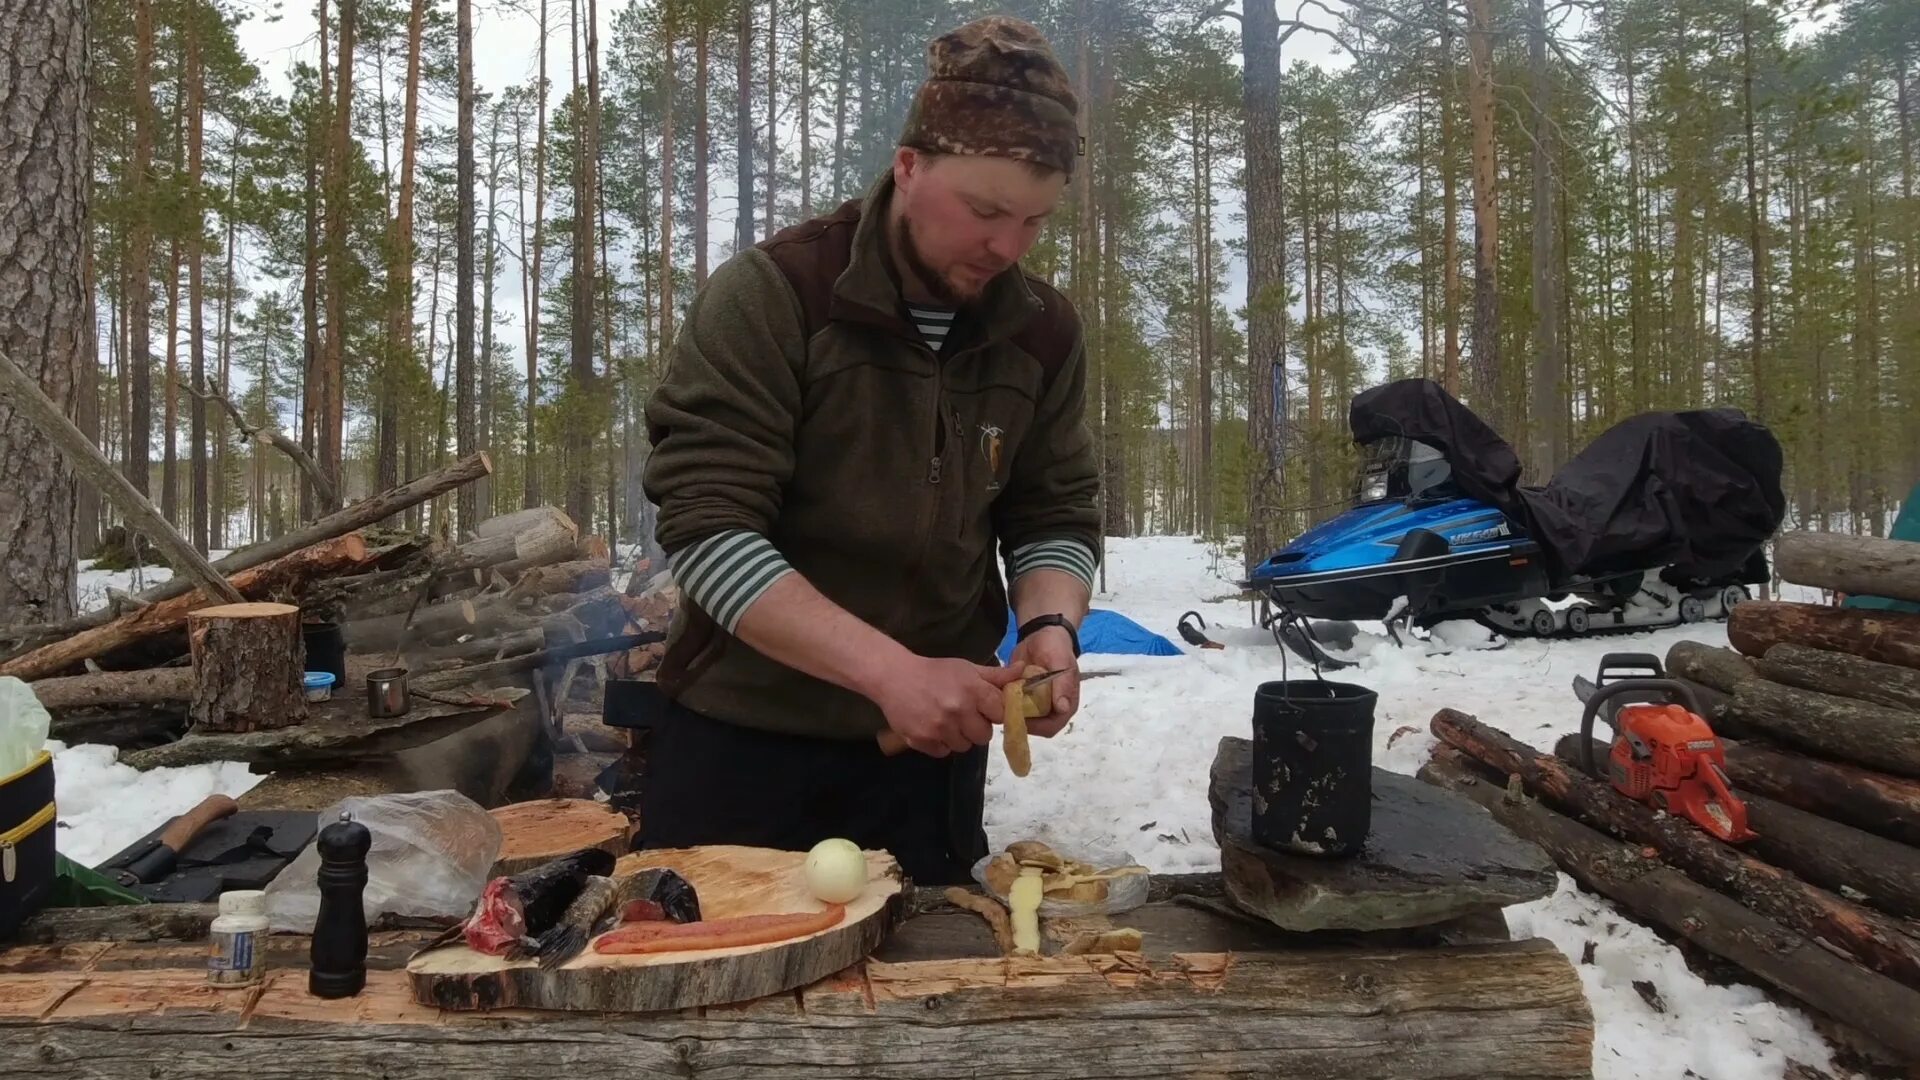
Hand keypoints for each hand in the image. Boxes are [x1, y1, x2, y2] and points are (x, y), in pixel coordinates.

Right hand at [870, 656, 1021, 757]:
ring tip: (947, 721)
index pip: (1000, 714)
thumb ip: (995, 676)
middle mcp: (958, 710)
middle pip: (984, 736)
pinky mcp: (922, 740)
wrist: (894, 677)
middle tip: (964, 716)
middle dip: (977, 728)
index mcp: (972, 690)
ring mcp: (939, 727)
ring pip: (964, 746)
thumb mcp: (966, 668)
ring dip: (959, 737)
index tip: (985, 708)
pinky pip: (944, 752)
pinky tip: (934, 728)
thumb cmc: (935, 672)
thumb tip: (1023, 671)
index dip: (993, 712)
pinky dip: (941, 744)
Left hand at [1008, 625, 1079, 737]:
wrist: (1041, 634)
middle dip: (1019, 720)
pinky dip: (1003, 703)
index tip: (1020, 716)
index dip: (1036, 727)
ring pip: (1021, 719)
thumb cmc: (1056, 647)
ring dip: (1010, 712)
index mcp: (1065, 704)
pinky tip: (996, 693)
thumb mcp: (1061, 662)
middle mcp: (1050, 708)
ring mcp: (1035, 704)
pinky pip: (1011, 707)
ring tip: (1000, 699)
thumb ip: (1062, 684)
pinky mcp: (1021, 697)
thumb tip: (1062, 708)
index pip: (1051, 727)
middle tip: (1005, 708)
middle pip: (1034, 727)